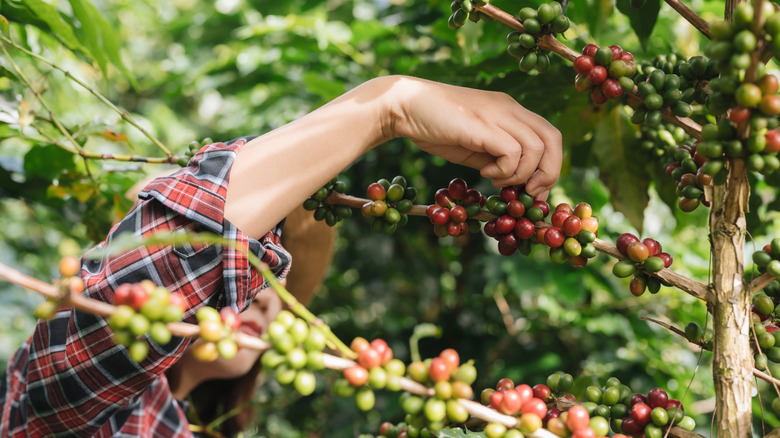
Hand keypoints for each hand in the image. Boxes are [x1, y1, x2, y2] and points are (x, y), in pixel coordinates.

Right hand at [384, 76, 561, 199]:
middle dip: (547, 173)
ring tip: (495, 179)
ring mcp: (498, 114)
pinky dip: (504, 171)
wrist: (404, 106)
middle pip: (553, 140)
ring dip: (521, 174)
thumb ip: (497, 158)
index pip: (550, 136)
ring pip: (536, 148)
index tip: (532, 190)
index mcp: (511, 111)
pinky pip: (513, 153)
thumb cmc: (436, 127)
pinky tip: (483, 172)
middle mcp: (510, 109)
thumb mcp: (475, 145)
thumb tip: (517, 184)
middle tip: (527, 192)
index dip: (550, 166)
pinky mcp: (483, 125)